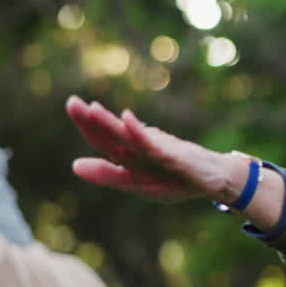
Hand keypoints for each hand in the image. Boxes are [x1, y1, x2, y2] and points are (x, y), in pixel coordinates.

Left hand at [66, 95, 237, 202]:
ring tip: (93, 109)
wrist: (213, 180)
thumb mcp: (137, 184)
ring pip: (128, 136)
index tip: (73, 105)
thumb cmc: (175, 180)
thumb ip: (108, 174)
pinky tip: (127, 120)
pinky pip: (151, 144)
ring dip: (111, 124)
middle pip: (112, 133)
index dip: (86, 124)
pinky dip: (138, 132)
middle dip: (92, 119)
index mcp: (128, 154)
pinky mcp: (172, 154)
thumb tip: (74, 165)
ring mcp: (156, 149)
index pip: (102, 138)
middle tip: (72, 102)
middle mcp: (140, 147)